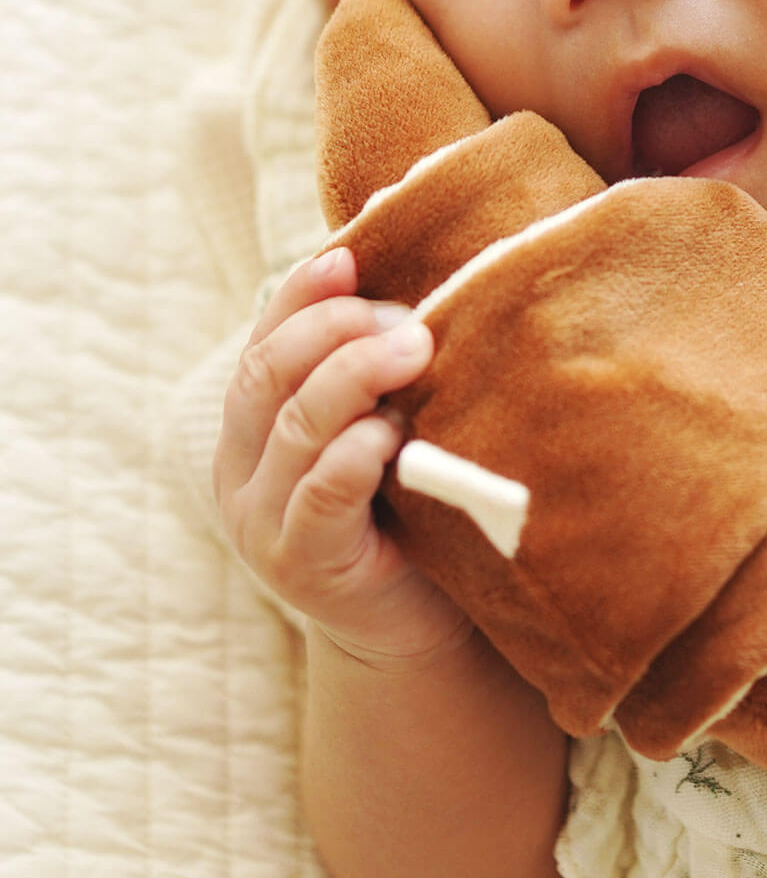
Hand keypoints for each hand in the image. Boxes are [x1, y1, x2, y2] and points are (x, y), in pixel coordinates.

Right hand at [213, 247, 471, 666]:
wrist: (414, 621)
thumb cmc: (402, 514)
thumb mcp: (374, 439)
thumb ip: (366, 384)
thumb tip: (397, 294)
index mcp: (250, 434)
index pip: (261, 347)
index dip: (298, 297)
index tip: (348, 256)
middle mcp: (240, 472)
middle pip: (266, 375)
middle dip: (333, 330)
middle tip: (405, 318)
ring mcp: (262, 522)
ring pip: (293, 426)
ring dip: (354, 375)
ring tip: (415, 349)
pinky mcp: (303, 564)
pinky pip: (322, 493)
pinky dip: (357, 451)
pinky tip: (394, 431)